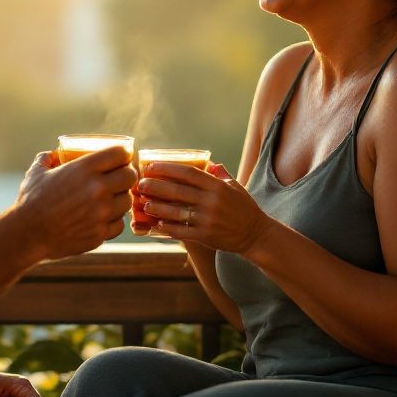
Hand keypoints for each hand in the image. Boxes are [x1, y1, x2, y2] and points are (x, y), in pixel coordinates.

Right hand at [14, 146, 136, 259]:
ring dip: (121, 199)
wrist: (27, 234)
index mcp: (84, 168)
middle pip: (130, 176)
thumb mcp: (37, 172)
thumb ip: (46, 159)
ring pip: (127, 201)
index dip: (124, 154)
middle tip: (120, 178)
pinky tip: (104, 217)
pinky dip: (113, 221)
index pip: (120, 154)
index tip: (122, 157)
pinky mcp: (100, 233)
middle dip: (127, 176)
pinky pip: (119, 224)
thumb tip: (53, 155)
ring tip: (111, 199)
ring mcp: (101, 213)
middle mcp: (97, 188)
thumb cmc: (30, 201)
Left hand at [139, 162, 270, 252]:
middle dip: (156, 186)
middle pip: (178, 191)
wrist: (256, 234)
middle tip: (141, 183)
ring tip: (144, 203)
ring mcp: (208, 219)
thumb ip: (220, 173)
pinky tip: (156, 224)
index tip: (151, 166)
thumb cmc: (244, 207)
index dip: (168, 168)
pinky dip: (168, 228)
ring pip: (177, 212)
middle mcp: (212, 201)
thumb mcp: (235, 186)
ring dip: (158, 207)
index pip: (188, 173)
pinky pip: (182, 231)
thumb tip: (208, 161)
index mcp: (218, 186)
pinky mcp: (206, 235)